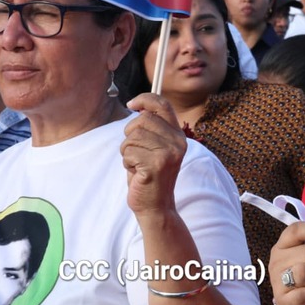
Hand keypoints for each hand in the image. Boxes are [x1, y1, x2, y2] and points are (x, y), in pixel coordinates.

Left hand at [121, 93, 186, 219]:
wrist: (155, 205)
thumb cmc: (150, 173)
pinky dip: (127, 162)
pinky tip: (137, 172)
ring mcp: (168, 154)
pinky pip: (129, 152)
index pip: (163, 105)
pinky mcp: (155, 166)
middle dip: (130, 134)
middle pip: (142, 120)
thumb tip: (136, 105)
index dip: (145, 99)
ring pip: (132, 137)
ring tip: (137, 163)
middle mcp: (177, 142)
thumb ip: (151, 128)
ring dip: (127, 151)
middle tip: (135, 151)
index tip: (131, 104)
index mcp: (178, 135)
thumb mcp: (156, 147)